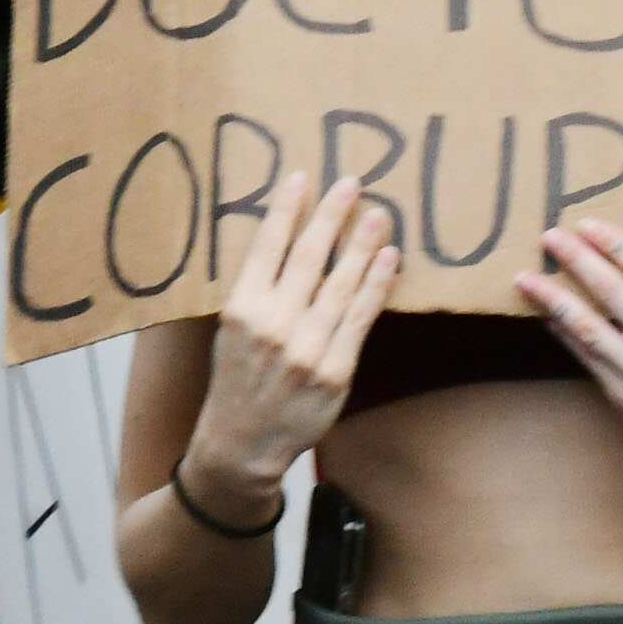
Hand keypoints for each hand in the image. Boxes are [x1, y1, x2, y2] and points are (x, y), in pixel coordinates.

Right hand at [182, 179, 396, 507]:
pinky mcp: (335, 369)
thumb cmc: (237, 382)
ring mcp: (306, 347)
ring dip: (362, 245)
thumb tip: (284, 243)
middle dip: (330, 216)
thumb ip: (257, 293)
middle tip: (351, 182)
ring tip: (380, 213)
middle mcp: (272, 324)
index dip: (284, 210)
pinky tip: (390, 259)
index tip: (301, 177)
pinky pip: (361, 317)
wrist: (240, 446)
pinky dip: (377, 285)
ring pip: (340, 284)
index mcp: (240, 310)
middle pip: (307, 258)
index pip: (265, 248)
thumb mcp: (231, 334)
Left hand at [518, 218, 622, 483]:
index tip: (586, 224)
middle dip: (576, 259)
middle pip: (610, 289)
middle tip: (550, 237)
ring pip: (587, 326)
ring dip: (553, 299)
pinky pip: (587, 359)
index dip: (611, 242)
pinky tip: (548, 319)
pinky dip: (565, 335)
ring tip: (527, 279)